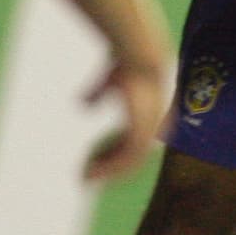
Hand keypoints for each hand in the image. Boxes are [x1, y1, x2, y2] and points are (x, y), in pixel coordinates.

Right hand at [81, 58, 170, 182]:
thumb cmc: (127, 64)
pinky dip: (109, 168)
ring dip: (106, 171)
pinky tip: (93, 172)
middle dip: (109, 167)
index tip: (94, 160)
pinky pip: (126, 160)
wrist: (139, 57)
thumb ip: (96, 93)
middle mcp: (153, 129)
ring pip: (128, 162)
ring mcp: (150, 132)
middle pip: (131, 156)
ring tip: (86, 177)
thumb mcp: (108, 82)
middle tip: (87, 176)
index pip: (132, 143)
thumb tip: (82, 105)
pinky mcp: (143, 133)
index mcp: (149, 117)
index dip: (113, 153)